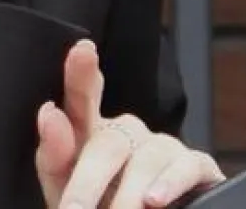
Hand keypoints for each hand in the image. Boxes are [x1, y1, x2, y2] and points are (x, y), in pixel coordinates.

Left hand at [35, 39, 223, 207]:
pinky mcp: (196, 166)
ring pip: (145, 158)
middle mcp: (127, 132)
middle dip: (88, 182)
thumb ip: (54, 154)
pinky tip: (155, 200)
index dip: (82, 72)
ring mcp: (162, 146)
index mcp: (91, 131)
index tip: (83, 51)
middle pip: (108, 142)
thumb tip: (49, 112)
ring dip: (128, 194)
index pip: (82, 95)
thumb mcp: (65, 189)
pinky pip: (186, 165)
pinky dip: (170, 183)